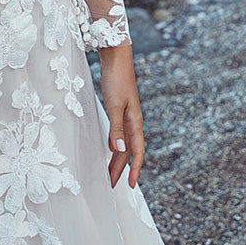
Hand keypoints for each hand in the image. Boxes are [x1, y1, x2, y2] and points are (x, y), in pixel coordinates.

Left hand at [99, 45, 143, 189]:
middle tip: (110, 185)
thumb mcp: (114, 105)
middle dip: (120, 168)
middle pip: (128, 151)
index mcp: (134, 122)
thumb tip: (118, 151)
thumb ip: (115, 128)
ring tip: (108, 172)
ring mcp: (126, 115)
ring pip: (123, 143)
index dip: (134, 170)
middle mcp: (132, 121)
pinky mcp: (118, 108)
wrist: (116, 58)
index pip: (137, 152)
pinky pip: (118, 133)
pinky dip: (114, 144)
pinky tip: (108, 148)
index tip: (129, 186)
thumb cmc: (116, 80)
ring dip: (116, 158)